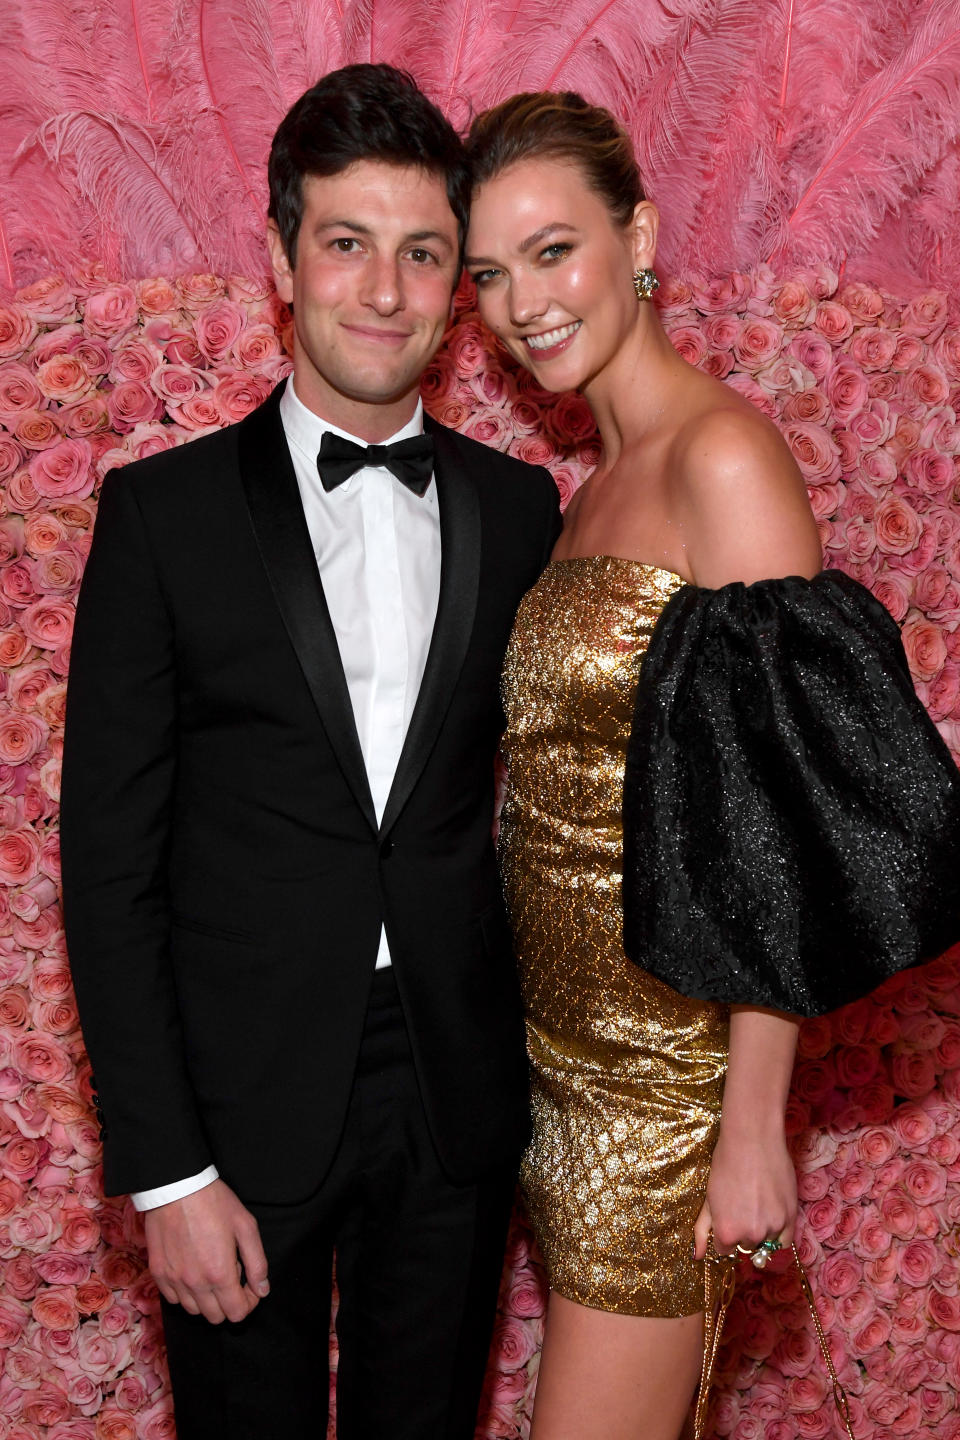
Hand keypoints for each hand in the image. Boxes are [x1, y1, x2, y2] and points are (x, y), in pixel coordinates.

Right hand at [144, 1179, 268, 1323]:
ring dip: (207, 1299)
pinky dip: (186, 1293)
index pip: (237, 1313)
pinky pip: (174, 1299)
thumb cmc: (214, 1203)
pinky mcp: (158, 1273)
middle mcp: (195, 1283)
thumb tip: (262, 1290)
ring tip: (211, 1271)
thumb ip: (257, 1263)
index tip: (249, 1287)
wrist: (177, 1187)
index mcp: (220, 1273)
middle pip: (216, 1317)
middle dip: (229, 1302)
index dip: (248, 1303)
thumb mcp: (246, 1226)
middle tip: (231, 1275)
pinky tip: (193, 1271)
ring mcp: (174, 1280)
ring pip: (194, 1311)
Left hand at [692, 1124, 796, 1261]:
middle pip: (745, 1245)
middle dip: (742, 1230)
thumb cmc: (725, 1165)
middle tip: (743, 1203)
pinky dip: (778, 1233)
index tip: (727, 1214)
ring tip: (757, 1202)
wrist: (752, 1140)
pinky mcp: (791, 1217)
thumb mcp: (708, 1198)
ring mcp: (773, 1227)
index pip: (724, 1249)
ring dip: (762, 1230)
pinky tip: (771, 1213)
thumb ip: (702, 1230)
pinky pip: (785, 1240)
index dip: (724, 1231)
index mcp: (727, 1232)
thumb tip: (697, 1257)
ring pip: (765, 1242)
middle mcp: (751, 1235)